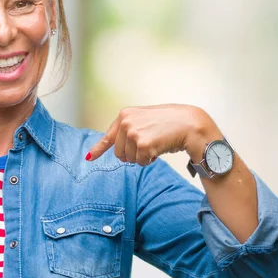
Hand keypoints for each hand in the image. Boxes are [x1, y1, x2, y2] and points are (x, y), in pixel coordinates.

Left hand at [86, 104, 219, 165]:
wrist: (189, 123)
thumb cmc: (169, 121)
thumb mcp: (144, 120)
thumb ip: (129, 130)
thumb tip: (115, 150)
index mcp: (124, 115)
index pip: (108, 136)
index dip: (98, 149)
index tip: (89, 158)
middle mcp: (125, 122)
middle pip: (119, 154)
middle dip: (132, 155)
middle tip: (148, 145)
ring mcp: (133, 133)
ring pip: (130, 160)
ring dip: (142, 157)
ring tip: (156, 143)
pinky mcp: (142, 144)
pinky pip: (141, 163)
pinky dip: (150, 160)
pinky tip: (159, 148)